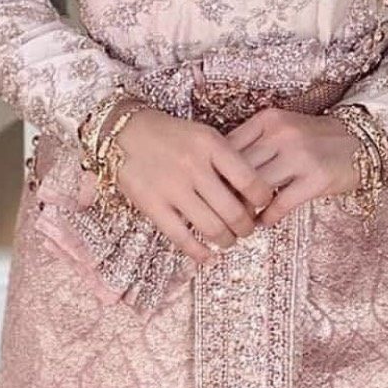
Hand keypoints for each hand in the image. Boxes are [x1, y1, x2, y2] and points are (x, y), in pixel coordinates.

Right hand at [112, 108, 275, 265]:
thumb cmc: (170, 135)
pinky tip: (207, 256)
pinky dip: (199, 253)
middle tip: (247, 229)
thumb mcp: (203, 136)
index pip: (250, 181)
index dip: (263, 199)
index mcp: (211, 144)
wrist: (124, 131)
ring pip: (212, 228)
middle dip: (246, 227)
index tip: (262, 204)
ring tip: (228, 240)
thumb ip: (226, 160)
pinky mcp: (152, 205)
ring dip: (226, 241)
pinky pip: (182, 238)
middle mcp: (194, 166)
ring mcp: (172, 187)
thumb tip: (251, 197)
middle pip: (234, 211)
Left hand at [222, 108, 359, 227]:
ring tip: (238, 220)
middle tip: (218, 210)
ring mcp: (299, 156)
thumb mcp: (282, 129)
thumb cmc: (314, 138)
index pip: (228, 146)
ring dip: (245, 208)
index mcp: (268, 120)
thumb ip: (254, 144)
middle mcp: (281, 135)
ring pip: (257, 187)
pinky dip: (267, 217)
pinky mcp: (316, 179)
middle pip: (239, 168)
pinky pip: (281, 203)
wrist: (360, 140)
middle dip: (226, 192)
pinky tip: (262, 222)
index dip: (215, 171)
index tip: (209, 189)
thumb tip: (219, 172)